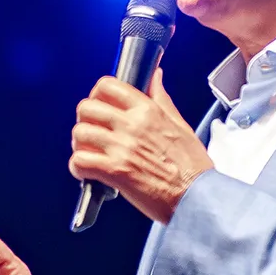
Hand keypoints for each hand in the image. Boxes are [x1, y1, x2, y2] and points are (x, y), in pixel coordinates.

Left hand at [69, 67, 212, 223]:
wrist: (197, 197)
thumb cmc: (192, 167)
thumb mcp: (180, 125)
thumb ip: (161, 99)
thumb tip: (155, 77)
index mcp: (148, 111)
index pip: (108, 86)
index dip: (97, 95)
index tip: (99, 106)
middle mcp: (132, 125)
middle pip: (87, 107)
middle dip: (85, 120)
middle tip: (92, 132)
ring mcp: (121, 147)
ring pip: (80, 133)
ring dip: (80, 144)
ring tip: (89, 153)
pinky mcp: (114, 171)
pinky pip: (80, 161)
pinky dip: (78, 167)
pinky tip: (88, 172)